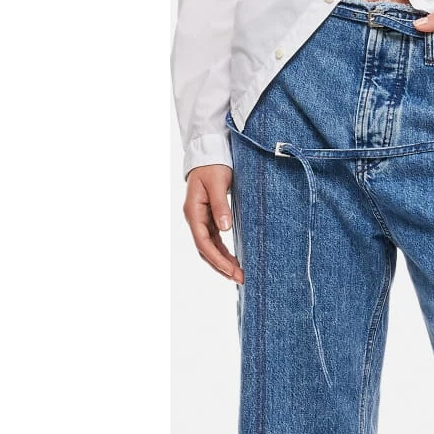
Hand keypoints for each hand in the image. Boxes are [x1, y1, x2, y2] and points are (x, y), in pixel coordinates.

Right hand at [185, 164, 243, 283]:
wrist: (209, 154)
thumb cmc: (213, 167)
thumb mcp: (218, 184)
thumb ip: (220, 206)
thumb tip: (224, 228)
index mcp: (193, 212)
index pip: (203, 242)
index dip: (217, 259)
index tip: (232, 270)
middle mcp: (195, 218)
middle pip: (205, 249)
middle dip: (221, 266)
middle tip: (240, 278)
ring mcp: (201, 219)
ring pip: (209, 247)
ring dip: (222, 262)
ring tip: (238, 275)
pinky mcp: (209, 218)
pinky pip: (214, 240)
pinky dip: (223, 252)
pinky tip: (233, 260)